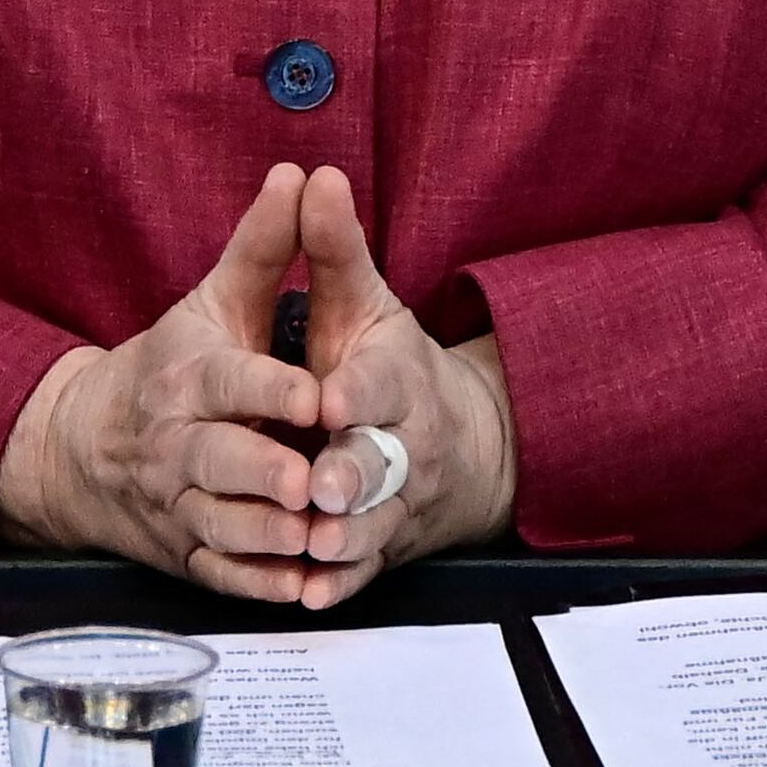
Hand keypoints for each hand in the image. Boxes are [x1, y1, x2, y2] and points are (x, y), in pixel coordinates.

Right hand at [0, 165, 336, 600]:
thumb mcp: (212, 300)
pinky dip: (258, 584)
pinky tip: (300, 587)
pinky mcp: (183, 550)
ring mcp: (177, 502)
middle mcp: (176, 442)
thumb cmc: (169, 364)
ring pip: (220, 525)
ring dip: (267, 536)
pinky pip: (218, 574)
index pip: (229, 383)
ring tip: (314, 538)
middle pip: (218, 462)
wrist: (84, 445)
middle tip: (314, 483)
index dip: (272, 391)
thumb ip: (263, 245)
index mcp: (189, 377)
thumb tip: (299, 172)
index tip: (318, 397)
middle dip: (265, 474)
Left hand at [289, 165, 518, 609]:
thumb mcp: (365, 303)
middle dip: (352, 473)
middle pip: (381, 462)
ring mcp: (393, 502)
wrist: (457, 447)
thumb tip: (313, 173)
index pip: (380, 383)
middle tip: (320, 486)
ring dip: (344, 537)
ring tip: (313, 544)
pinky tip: (309, 593)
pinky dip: (338, 586)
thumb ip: (331, 247)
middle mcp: (401, 444)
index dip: (358, 392)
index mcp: (394, 379)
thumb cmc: (388, 365)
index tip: (329, 396)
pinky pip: (363, 572)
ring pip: (373, 524)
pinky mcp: (382, 546)